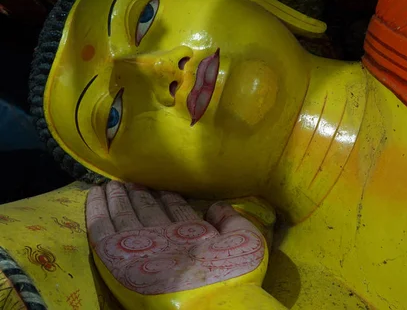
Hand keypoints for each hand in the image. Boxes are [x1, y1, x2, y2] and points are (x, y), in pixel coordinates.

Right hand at [86, 181, 265, 294]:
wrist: (208, 299)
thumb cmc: (230, 270)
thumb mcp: (242, 238)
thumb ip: (230, 220)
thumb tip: (215, 206)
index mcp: (191, 238)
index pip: (176, 213)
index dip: (169, 199)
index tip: (161, 187)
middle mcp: (164, 242)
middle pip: (148, 213)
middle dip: (139, 196)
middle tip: (127, 180)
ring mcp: (140, 248)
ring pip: (125, 217)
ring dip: (117, 200)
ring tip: (111, 183)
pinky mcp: (117, 257)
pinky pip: (103, 229)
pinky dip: (96, 211)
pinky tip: (94, 194)